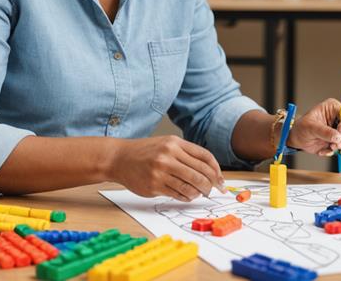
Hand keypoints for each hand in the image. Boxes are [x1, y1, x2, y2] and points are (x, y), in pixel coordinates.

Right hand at [110, 135, 225, 201]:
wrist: (119, 158)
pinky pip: (177, 194)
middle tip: (213, 191)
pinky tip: (187, 196)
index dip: (216, 170)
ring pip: (190, 186)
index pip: (205, 157)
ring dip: (198, 193)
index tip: (221, 181)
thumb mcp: (166, 144)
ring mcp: (161, 171)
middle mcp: (169, 155)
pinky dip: (186, 197)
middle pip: (200, 173)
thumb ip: (186, 154)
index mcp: (175, 143)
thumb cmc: (145, 152)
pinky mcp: (154, 185)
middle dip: (210, 185)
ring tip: (199, 194)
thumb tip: (209, 172)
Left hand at [286, 98, 340, 155]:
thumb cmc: (301, 127)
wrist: (297, 139)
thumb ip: (324, 131)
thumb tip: (337, 136)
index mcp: (333, 108)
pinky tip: (324, 150)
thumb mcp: (310, 127)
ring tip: (329, 148)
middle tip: (335, 145)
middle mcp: (339, 118)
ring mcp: (340, 130)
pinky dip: (336, 152)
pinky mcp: (339, 140)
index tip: (340, 133)